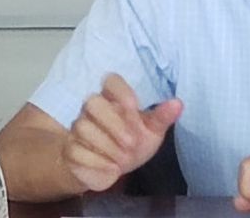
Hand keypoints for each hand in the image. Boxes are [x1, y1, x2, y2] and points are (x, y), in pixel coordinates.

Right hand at [62, 72, 182, 191]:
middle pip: (92, 102)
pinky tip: (111, 169)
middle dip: (112, 123)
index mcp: (114, 99)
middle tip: (131, 142)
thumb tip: (178, 104)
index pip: (111, 81)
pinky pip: (75, 150)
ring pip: (82, 127)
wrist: (110, 168)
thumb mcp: (151, 132)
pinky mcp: (71, 149)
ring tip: (123, 160)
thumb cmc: (132, 143)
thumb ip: (162, 117)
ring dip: (106, 146)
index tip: (134, 107)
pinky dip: (95, 162)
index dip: (120, 92)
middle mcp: (93, 109)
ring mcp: (79, 128)